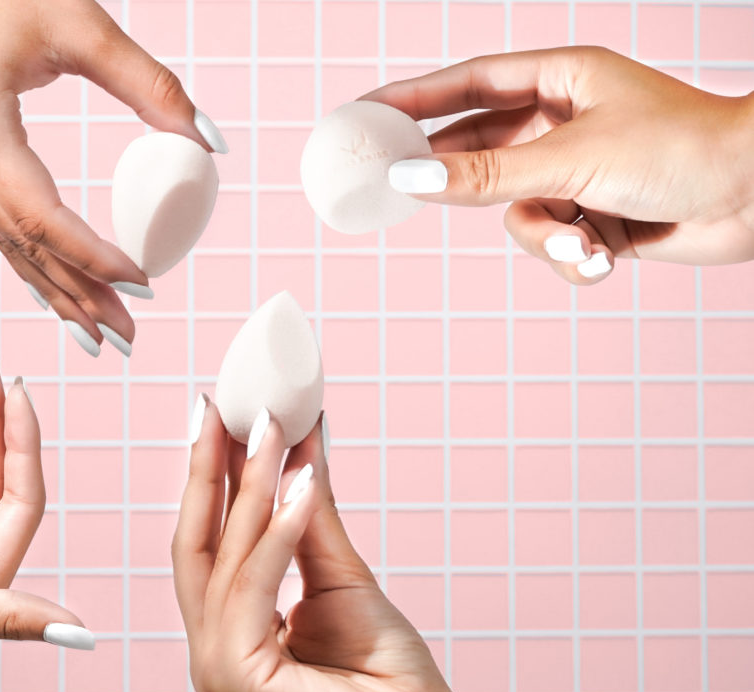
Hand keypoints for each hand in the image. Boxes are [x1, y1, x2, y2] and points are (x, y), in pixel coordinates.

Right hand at [0, 0, 226, 356]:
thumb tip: (209, 143)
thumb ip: (150, 86)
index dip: (92, 258)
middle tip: (126, 338)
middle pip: (21, 246)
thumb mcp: (82, 26)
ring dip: (53, 287)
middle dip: (76, 295)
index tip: (142, 285)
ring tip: (96, 332)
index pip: (42, 219)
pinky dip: (31, 257)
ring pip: (5, 241)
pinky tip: (54, 283)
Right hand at [172, 401, 466, 691]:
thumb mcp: (339, 573)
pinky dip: (275, 531)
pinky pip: (251, 584)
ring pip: (225, 556)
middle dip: (206, 468)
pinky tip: (299, 483)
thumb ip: (308, 513)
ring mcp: (217, 664)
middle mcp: (212, 647)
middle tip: (219, 406)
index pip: (212, 540)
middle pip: (196, 543)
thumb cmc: (388, 674)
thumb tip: (299, 442)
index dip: (213, 475)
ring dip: (250, 484)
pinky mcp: (234, 674)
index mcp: (232, 628)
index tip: (222, 416)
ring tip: (273, 427)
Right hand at [367, 46, 753, 283]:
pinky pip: (552, 242)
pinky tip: (609, 255)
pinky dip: (574, 256)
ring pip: (515, 213)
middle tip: (405, 194)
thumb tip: (411, 180)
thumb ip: (484, 173)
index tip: (363, 115)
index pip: (464, 86)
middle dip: (462, 184)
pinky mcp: (593, 216)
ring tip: (587, 241)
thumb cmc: (681, 149)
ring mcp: (576, 173)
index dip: (409, 100)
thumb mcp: (569, 158)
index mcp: (559, 81)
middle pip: (479, 153)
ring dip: (547, 237)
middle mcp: (562, 123)